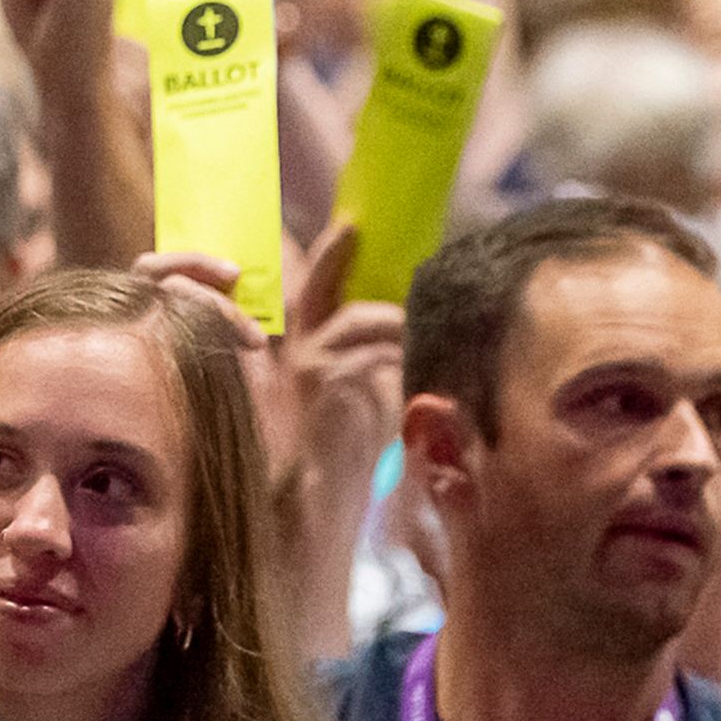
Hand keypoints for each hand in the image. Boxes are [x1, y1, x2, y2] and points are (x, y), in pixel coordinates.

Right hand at [278, 219, 406, 486]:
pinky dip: (399, 352)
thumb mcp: (365, 391)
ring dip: (396, 321)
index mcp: (305, 349)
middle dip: (333, 256)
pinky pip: (370, 352)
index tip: (350, 224)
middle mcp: (298, 351)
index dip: (329, 256)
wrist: (322, 496)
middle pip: (316, 289)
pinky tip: (419, 360)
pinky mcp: (324, 383)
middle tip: (354, 229)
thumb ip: (379, 358)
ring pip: (357, 321)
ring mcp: (307, 365)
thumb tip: (419, 326)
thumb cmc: (349, 449)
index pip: (314, 291)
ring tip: (423, 329)